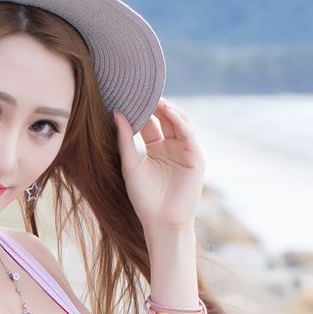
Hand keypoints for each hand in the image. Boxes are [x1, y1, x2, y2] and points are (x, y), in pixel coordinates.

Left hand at [113, 98, 204, 234]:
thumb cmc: (144, 199)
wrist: (161, 223)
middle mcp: (172, 147)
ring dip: (168, 109)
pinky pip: (188, 134)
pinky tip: (167, 112)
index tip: (129, 95)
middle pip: (166, 118)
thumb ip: (125, 140)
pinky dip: (179, 121)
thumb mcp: (130, 165)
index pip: (151, 122)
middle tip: (142, 91)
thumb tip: (116, 113)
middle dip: (156, 105)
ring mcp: (185, 151)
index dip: (142, 110)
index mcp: (156, 148)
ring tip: (154, 98)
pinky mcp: (196, 158)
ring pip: (180, 121)